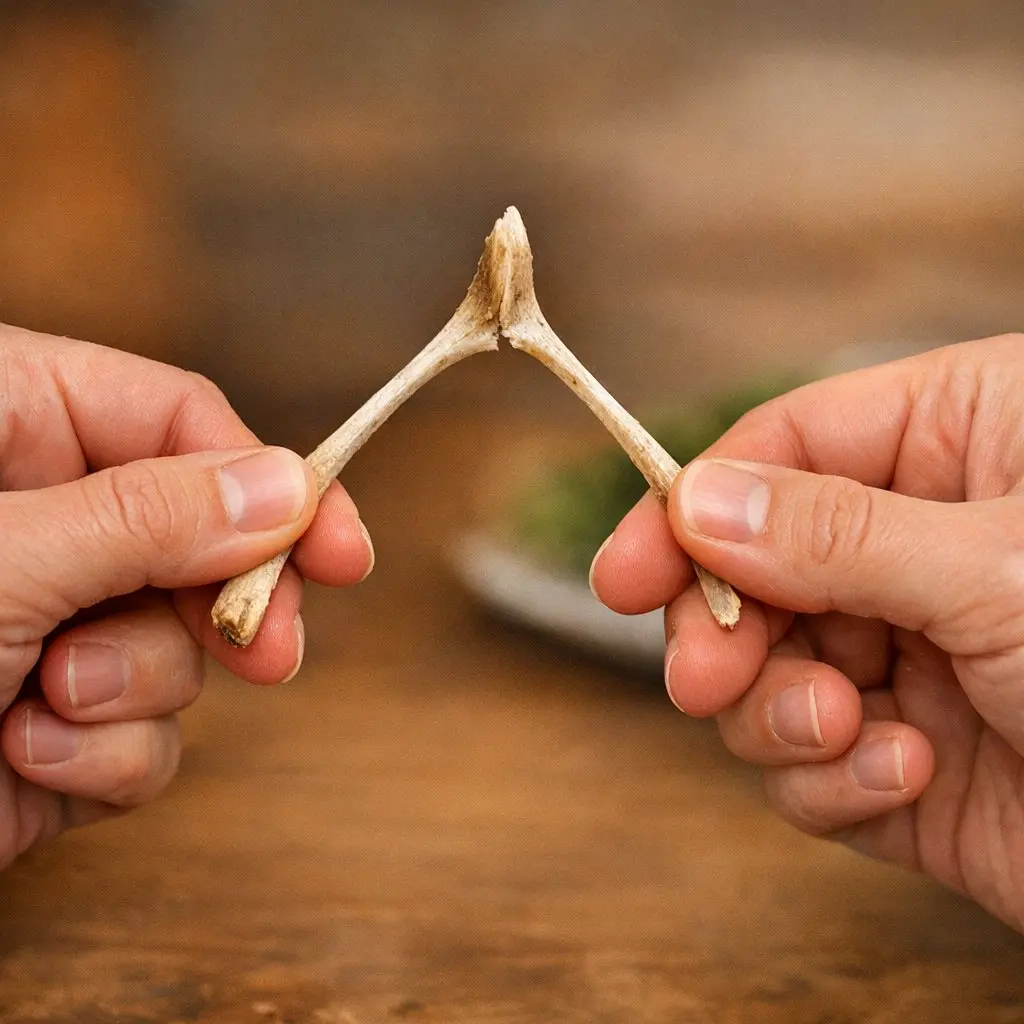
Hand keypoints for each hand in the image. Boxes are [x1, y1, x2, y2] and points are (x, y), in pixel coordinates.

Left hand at [0, 324, 373, 868]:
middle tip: (271, 652)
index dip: (275, 484)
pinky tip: (21, 758)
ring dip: (135, 689)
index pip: (179, 425)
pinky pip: (147, 739)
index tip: (345, 550)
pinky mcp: (57, 730)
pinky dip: (105, 759)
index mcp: (5, 432)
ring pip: (182, 650)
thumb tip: (286, 484)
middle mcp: (42, 528)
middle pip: (203, 542)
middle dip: (228, 607)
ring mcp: (54, 631)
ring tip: (43, 705)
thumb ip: (148, 517)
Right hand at [591, 334, 1023, 932]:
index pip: (781, 452)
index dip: (690, 509)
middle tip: (706, 678)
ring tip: (845, 733)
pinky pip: (805, 767)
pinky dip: (831, 782)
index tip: (622, 572)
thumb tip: (697, 504)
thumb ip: (835, 534)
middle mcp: (918, 548)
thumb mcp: (998, 567)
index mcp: (956, 450)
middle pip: (750, 571)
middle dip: (722, 631)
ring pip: (762, 676)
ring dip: (780, 715)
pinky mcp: (900, 763)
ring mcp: (906, 659)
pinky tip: (904, 779)